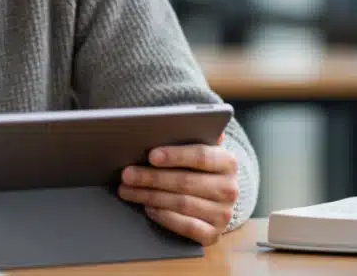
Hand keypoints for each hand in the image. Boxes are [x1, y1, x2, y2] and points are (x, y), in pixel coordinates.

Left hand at [117, 134, 238, 245]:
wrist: (213, 199)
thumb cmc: (196, 168)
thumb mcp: (196, 149)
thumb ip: (189, 136)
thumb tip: (175, 121)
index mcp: (228, 162)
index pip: (201, 156)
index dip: (175, 155)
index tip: (151, 155)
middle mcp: (230, 188)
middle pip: (186, 182)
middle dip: (151, 178)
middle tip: (126, 174)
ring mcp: (223, 213)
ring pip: (182, 204)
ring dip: (149, 197)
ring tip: (127, 190)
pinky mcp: (213, 234)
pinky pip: (187, 227)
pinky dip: (165, 217)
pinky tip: (148, 208)